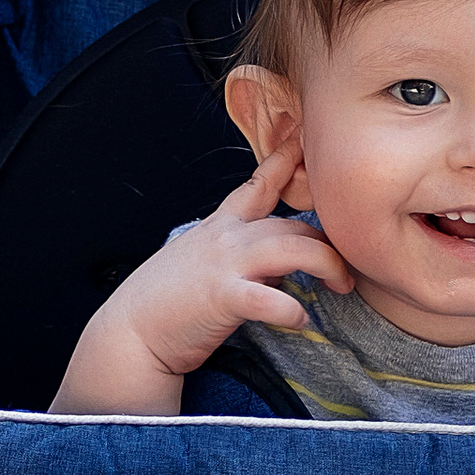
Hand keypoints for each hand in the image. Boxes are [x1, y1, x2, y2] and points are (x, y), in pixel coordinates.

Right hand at [55, 150, 352, 414]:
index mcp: (220, 226)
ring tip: (339, 288)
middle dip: (327, 245)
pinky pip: (269, 298)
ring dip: (326, 266)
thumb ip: (240, 256)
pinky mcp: (222, 296)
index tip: (306, 141)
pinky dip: (291, 309)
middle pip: (293, 225)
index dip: (285, 161)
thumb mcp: (202, 263)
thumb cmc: (167, 302)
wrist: (129, 333)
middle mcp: (226, 237)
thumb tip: (278, 266)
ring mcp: (224, 264)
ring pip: (293, 249)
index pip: (258, 185)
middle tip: (345, 272)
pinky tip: (301, 320)